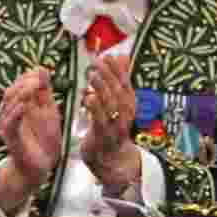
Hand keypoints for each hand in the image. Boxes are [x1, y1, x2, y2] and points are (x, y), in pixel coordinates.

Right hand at [0, 67, 61, 211]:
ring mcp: (10, 125)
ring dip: (22, 93)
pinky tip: (24, 105)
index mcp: (22, 106)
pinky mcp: (11, 138)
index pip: (19, 84)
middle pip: (11, 91)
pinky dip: (15, 113)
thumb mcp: (50, 112)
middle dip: (25, 82)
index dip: (28, 76)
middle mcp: (12, 113)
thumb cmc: (45, 139)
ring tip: (35, 87)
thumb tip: (42, 68)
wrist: (42, 165)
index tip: (41, 71)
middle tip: (39, 79)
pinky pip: (9, 124)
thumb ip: (46, 93)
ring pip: (9, 105)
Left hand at [79, 55, 140, 191]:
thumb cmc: (112, 128)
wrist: (114, 160)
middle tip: (97, 63)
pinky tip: (87, 98)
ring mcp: (116, 126)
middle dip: (109, 76)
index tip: (108, 56)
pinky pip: (101, 121)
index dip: (118, 69)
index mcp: (129, 105)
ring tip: (91, 76)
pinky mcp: (104, 137)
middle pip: (119, 92)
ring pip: (111, 105)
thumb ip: (118, 81)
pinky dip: (95, 108)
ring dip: (102, 89)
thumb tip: (121, 57)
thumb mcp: (118, 103)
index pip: (126, 83)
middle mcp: (125, 115)